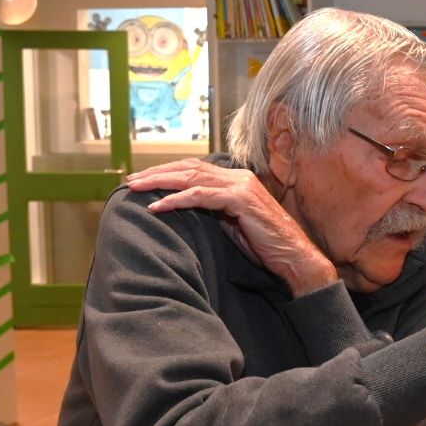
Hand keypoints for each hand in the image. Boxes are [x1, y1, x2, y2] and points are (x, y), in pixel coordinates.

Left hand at [125, 159, 336, 295]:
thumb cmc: (266, 246)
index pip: (194, 168)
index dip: (167, 172)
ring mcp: (240, 186)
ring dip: (160, 182)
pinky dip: (177, 199)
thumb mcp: (233, 224)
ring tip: (137, 188)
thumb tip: (186, 206)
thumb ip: (214, 210)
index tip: (143, 180)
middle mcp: (238, 177)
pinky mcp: (240, 200)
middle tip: (131, 180)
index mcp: (236, 180)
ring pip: (191, 177)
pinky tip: (158, 206)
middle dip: (157, 173)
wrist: (294, 258)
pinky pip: (201, 195)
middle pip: (188, 167)